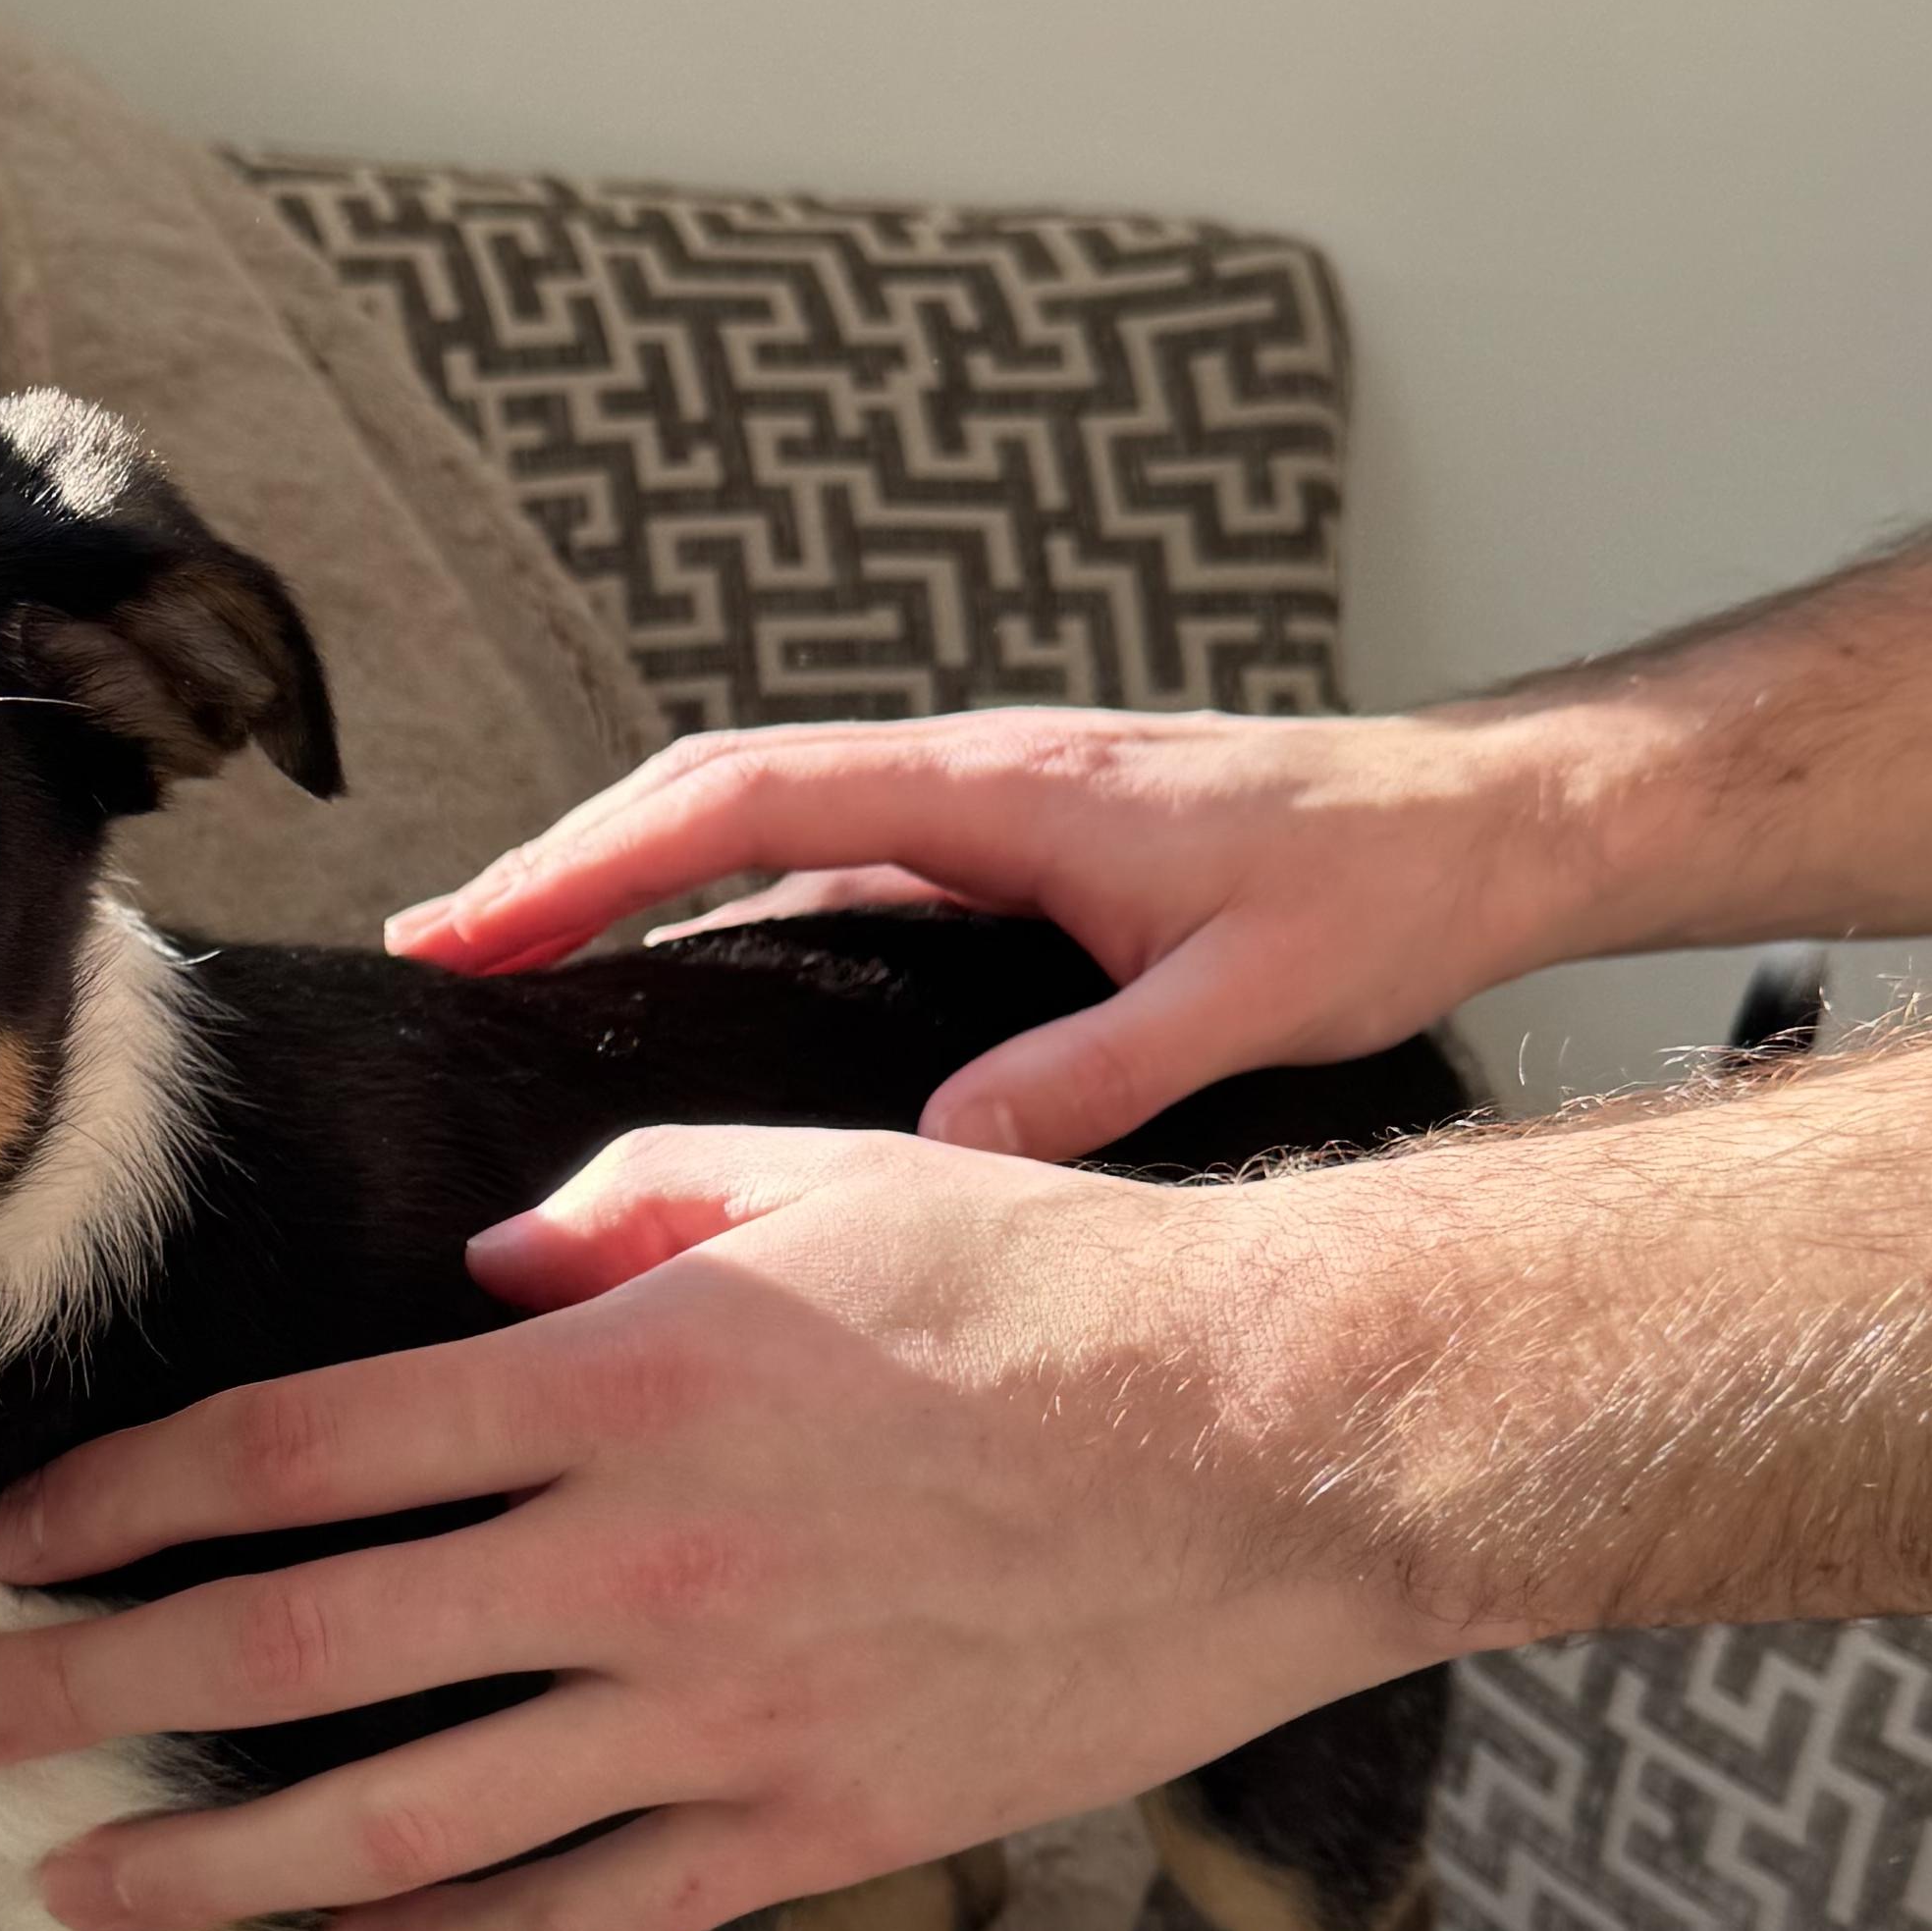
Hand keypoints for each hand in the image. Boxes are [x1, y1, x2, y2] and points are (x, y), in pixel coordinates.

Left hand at [0, 1122, 1427, 1930]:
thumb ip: (615, 1218)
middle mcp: (634, 1563)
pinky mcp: (813, 1825)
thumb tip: (483, 1287)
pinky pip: (589, 1911)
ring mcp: (721, 1717)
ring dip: (220, 1870)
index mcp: (616, 1381)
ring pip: (409, 1822)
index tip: (17, 1535)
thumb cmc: (1052, 1291)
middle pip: (298, 1650)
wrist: (1282, 1451)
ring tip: (78, 1904)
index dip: (130, 1500)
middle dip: (91, 1699)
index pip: (299, 1449)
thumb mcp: (816, 1186)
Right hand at [387, 704, 1587, 1159]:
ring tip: (512, 977)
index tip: (477, 930)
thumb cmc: (1386, 890)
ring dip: (635, 886)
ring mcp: (982, 808)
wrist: (1496, 819)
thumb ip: (1096, 1077)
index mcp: (1001, 789)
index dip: (593, 861)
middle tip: (435, 954)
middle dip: (564, 867)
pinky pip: (828, 870)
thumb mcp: (1248, 1001)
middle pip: (714, 798)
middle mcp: (970, 776)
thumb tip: (941, 1154)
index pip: (744, 800)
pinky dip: (727, 915)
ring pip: (762, 829)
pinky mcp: (1005, 847)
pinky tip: (679, 1001)